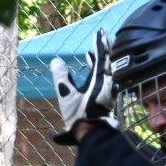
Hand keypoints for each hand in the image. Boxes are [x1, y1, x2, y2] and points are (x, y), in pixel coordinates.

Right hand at [50, 29, 119, 143]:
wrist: (93, 133)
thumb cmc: (80, 114)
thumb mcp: (67, 95)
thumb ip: (62, 77)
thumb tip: (56, 61)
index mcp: (99, 79)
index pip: (101, 56)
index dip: (99, 44)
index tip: (100, 32)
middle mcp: (107, 82)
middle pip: (108, 60)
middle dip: (104, 47)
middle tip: (104, 35)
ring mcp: (108, 89)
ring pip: (107, 69)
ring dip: (102, 58)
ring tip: (95, 51)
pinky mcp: (107, 96)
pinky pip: (105, 77)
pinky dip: (100, 70)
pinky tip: (93, 70)